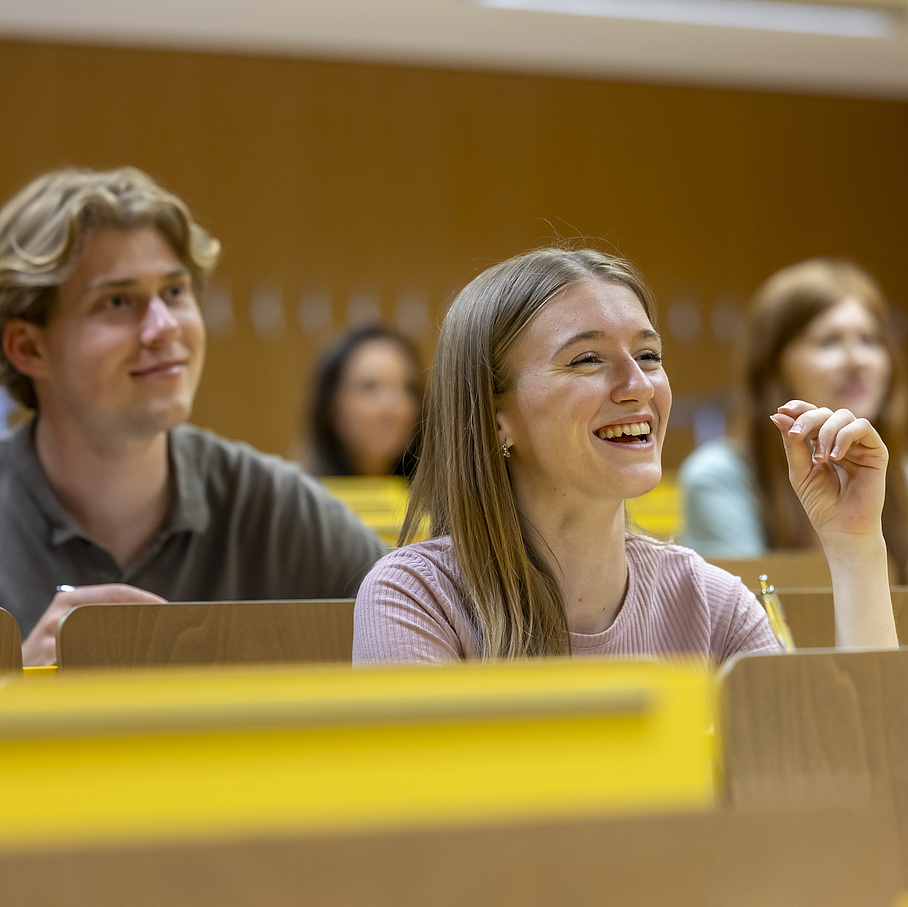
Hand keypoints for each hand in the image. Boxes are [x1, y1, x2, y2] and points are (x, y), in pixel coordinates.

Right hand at [21, 584, 167, 666]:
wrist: (15, 668)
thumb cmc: (50, 647)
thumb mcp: (70, 622)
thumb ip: (97, 614)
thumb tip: (148, 615)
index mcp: (69, 599)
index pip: (118, 592)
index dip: (147, 599)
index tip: (169, 608)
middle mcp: (61, 614)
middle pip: (116, 611)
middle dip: (145, 620)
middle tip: (168, 629)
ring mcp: (55, 637)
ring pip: (106, 636)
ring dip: (133, 643)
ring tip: (155, 649)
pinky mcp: (50, 661)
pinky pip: (89, 659)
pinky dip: (111, 663)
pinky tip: (126, 668)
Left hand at [770, 400, 887, 542]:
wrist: (841, 527)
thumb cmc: (820, 502)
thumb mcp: (799, 471)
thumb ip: (792, 444)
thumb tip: (778, 415)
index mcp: (820, 442)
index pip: (810, 414)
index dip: (798, 408)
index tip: (782, 409)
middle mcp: (840, 439)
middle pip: (824, 412)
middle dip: (807, 420)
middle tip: (796, 435)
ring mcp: (858, 444)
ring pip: (843, 416)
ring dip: (826, 432)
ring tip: (821, 458)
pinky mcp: (876, 451)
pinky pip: (862, 428)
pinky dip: (845, 436)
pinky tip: (834, 456)